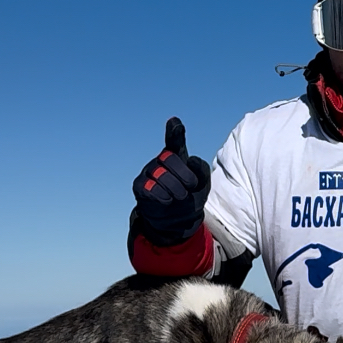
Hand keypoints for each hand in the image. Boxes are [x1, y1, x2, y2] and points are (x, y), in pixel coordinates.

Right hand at [133, 117, 212, 245]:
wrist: (178, 220)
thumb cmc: (190, 196)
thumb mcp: (203, 183)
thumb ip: (200, 169)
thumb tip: (190, 160)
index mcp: (177, 156)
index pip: (174, 140)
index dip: (174, 131)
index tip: (174, 122)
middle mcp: (161, 161)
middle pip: (170, 157)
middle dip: (184, 174)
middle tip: (190, 186)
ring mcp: (148, 172)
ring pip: (160, 174)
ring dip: (175, 188)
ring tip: (180, 196)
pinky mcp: (140, 187)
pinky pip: (150, 188)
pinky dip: (163, 196)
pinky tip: (167, 200)